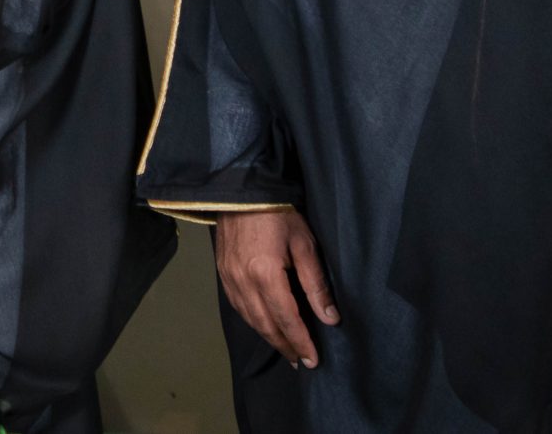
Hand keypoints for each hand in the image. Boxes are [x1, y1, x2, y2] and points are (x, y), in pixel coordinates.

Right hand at [212, 208, 338, 369]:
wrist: (241, 190)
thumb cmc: (277, 213)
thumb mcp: (304, 244)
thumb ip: (316, 284)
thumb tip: (330, 318)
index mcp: (265, 274)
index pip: (287, 319)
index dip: (301, 342)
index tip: (313, 360)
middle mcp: (243, 282)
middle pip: (266, 325)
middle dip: (285, 346)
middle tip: (301, 362)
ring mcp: (229, 278)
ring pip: (250, 319)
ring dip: (269, 337)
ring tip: (285, 349)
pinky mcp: (222, 273)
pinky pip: (237, 306)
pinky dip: (252, 321)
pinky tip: (263, 325)